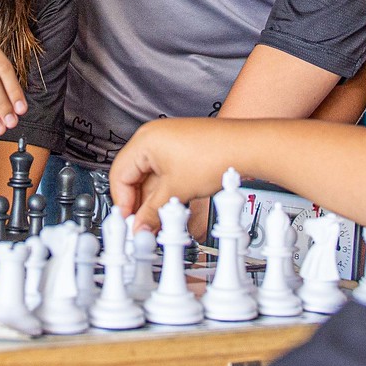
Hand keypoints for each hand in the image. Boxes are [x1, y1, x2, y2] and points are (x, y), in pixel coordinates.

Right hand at [109, 119, 239, 234]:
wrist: (246, 147)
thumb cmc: (215, 155)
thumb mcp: (176, 191)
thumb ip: (152, 213)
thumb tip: (140, 227)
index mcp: (144, 140)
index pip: (119, 176)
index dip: (123, 203)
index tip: (129, 222)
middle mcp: (153, 137)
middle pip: (133, 176)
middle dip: (138, 203)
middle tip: (143, 225)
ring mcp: (168, 142)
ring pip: (149, 176)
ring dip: (153, 199)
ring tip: (159, 219)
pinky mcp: (182, 149)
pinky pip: (164, 172)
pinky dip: (165, 190)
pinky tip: (172, 206)